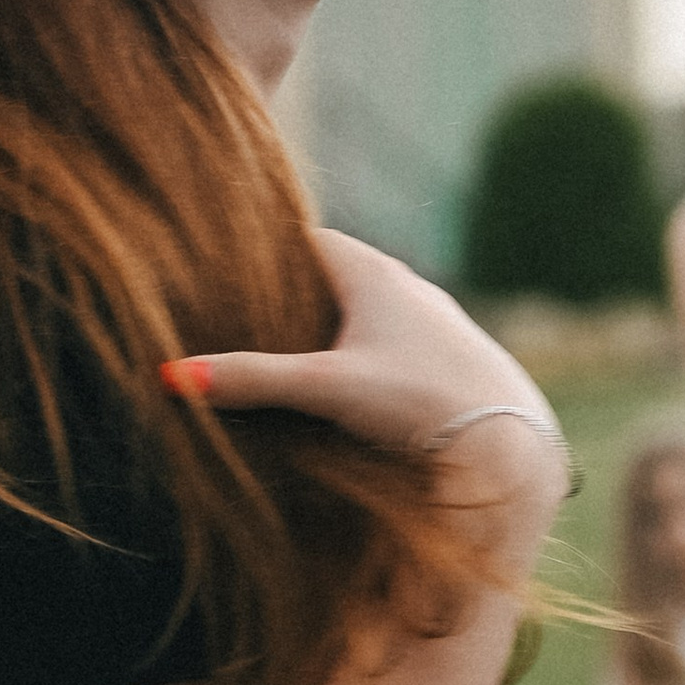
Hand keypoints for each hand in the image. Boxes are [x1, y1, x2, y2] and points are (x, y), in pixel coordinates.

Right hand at [169, 231, 569, 548]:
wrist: (511, 444)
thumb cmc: (419, 402)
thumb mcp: (325, 389)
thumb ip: (252, 380)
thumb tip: (173, 375)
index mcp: (375, 274)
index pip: (310, 239)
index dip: (269, 251)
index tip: (231, 268)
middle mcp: (411, 288)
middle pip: (339, 277)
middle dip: (297, 295)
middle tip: (249, 317)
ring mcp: (438, 324)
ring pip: (372, 313)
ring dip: (337, 330)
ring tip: (293, 356)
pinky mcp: (455, 362)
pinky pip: (399, 345)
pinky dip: (370, 356)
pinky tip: (356, 389)